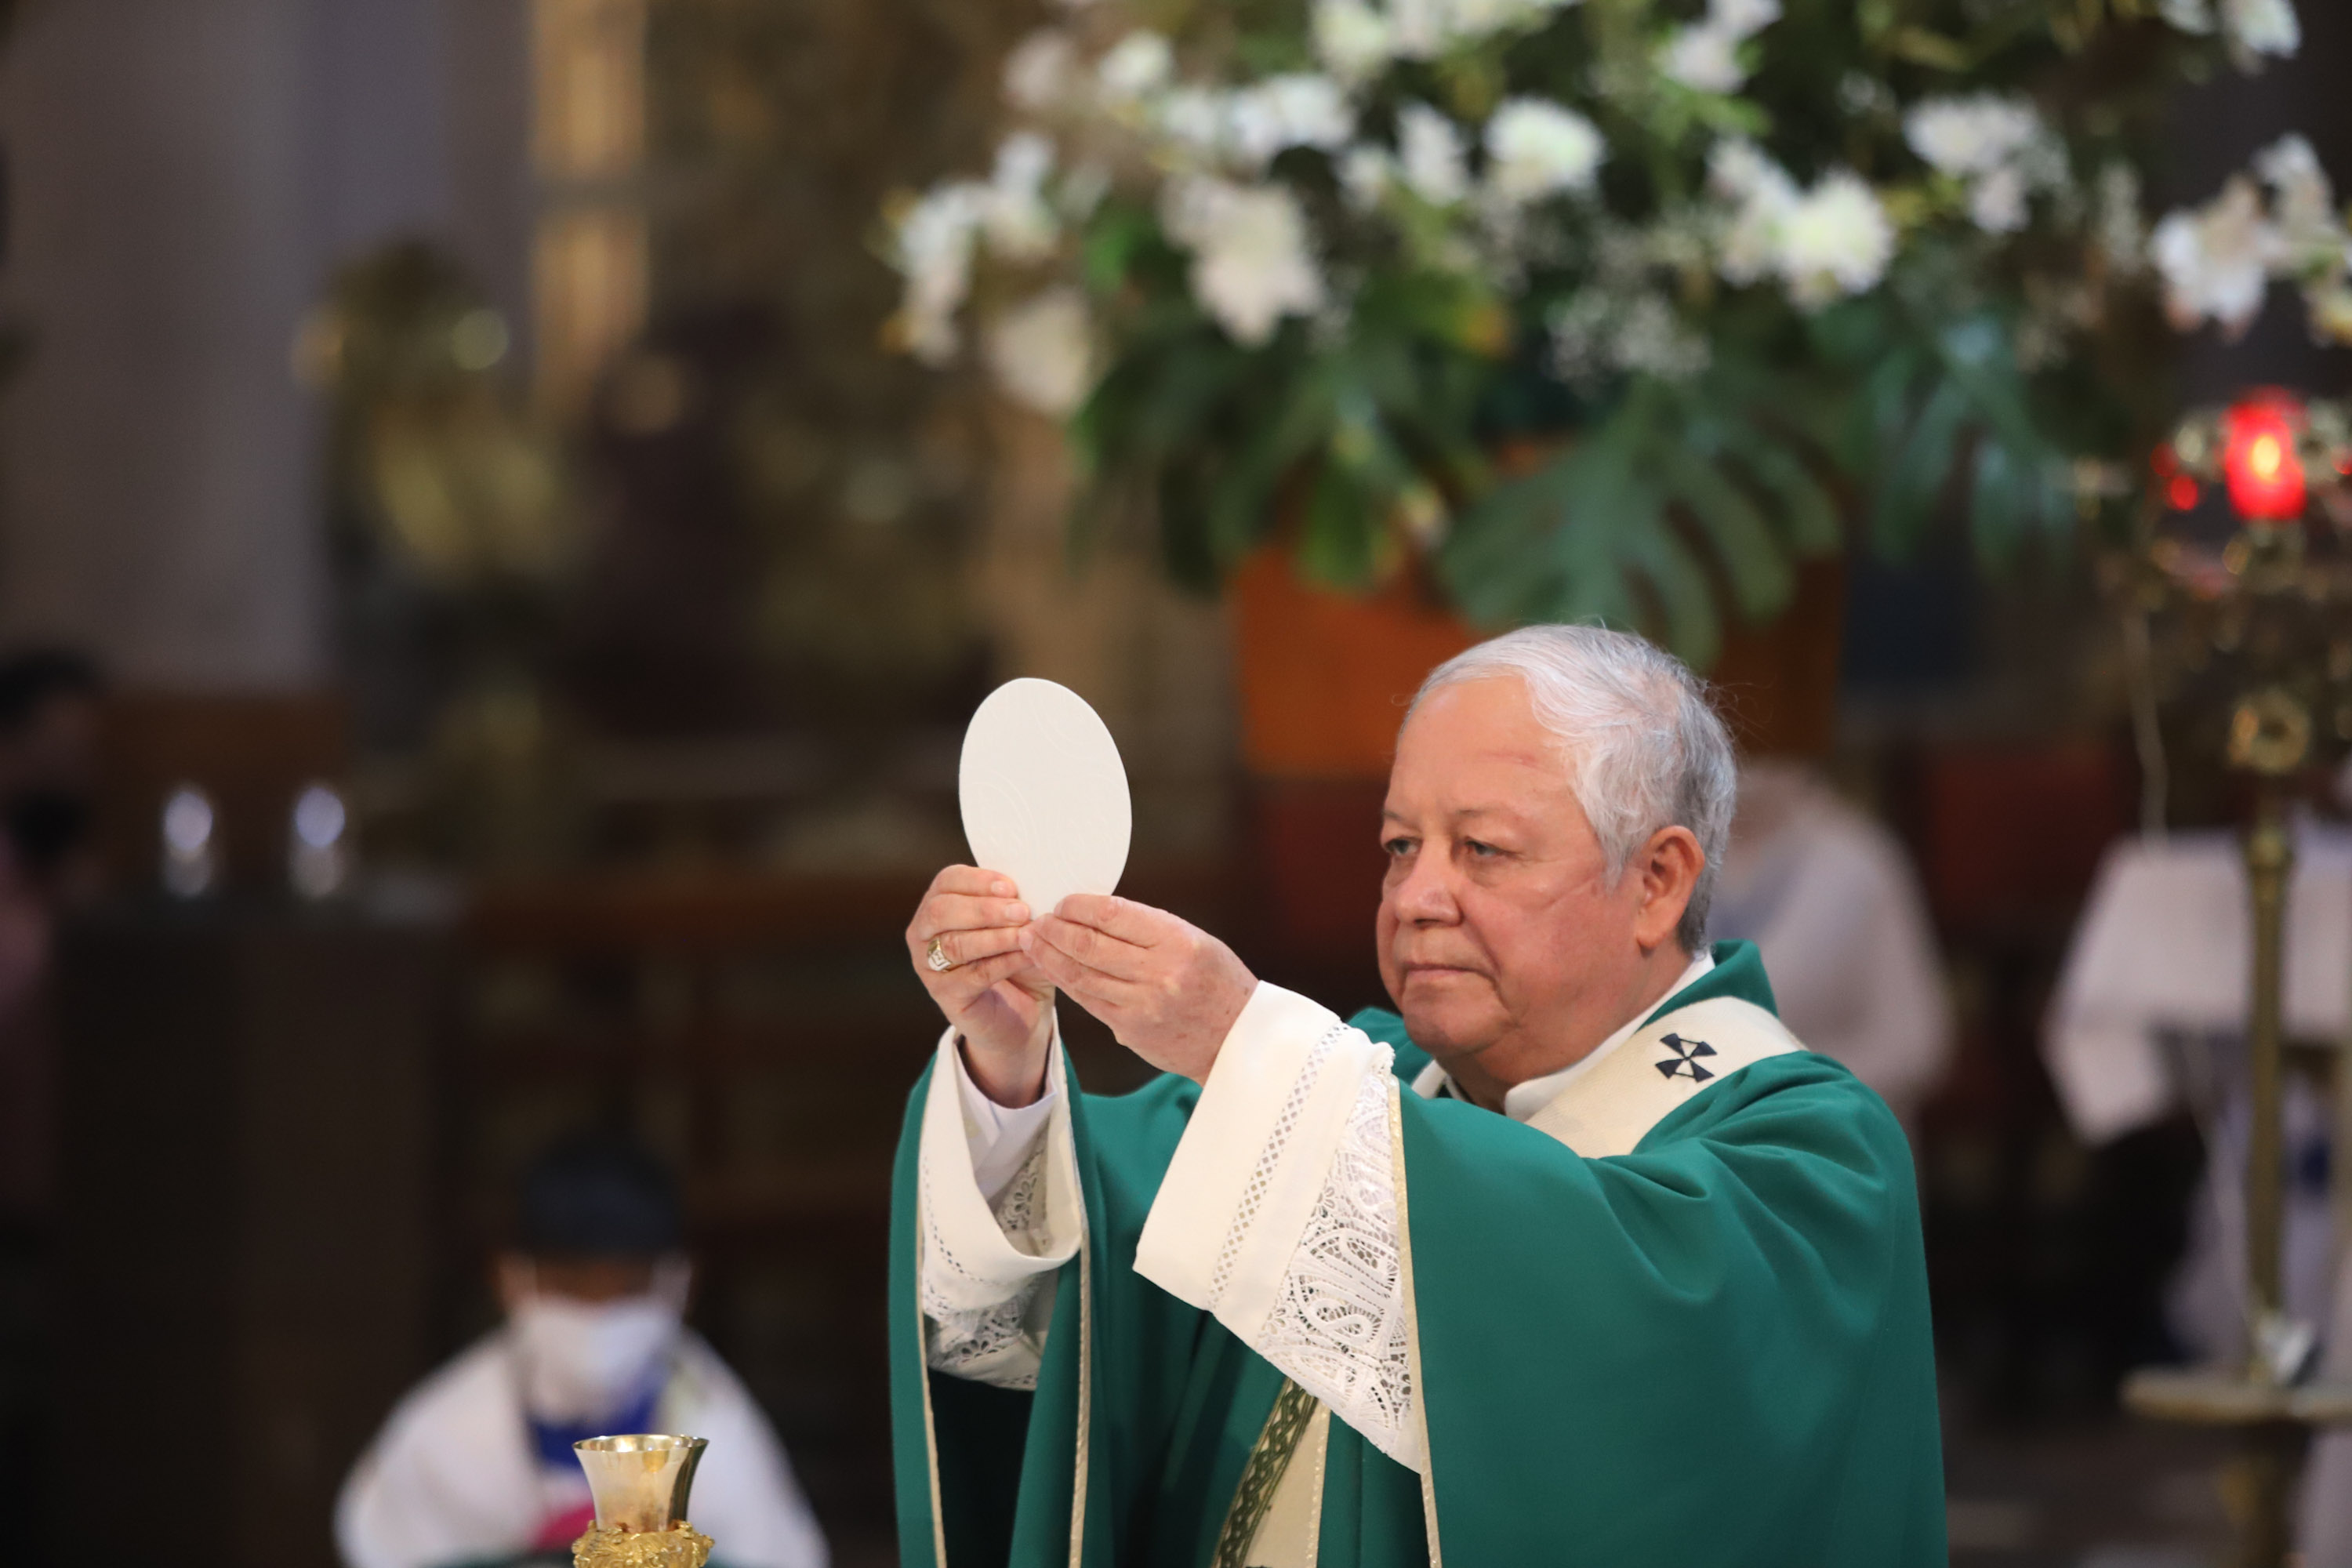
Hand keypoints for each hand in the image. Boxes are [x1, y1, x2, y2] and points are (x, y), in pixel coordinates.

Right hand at [906, 865, 1052, 1105]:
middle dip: (984, 909)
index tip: (1011, 886)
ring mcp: (929, 967)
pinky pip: (973, 975)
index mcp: (938, 904)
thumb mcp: (1016, 925)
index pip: (947, 881)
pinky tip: (1027, 956)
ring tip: (1025, 935)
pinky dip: (1003, 963)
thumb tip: (1034, 888)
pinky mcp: (946, 995)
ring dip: (994, 937)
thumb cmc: (1015, 958)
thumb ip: (1016, 904)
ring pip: (954, 945)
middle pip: (941, 911)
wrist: (1018, 1012)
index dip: (977, 880)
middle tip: (1021, 911)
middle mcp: (924, 933)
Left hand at [1022, 895, 1255, 1082]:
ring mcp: (1142, 1004)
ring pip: (1080, 975)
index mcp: (1177, 941)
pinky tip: (1052, 968)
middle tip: (1036, 921)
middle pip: (1088, 945)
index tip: (1062, 902)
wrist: (1237, 1038)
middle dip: (1054, 930)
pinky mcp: (1130, 1029)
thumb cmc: (1216, 980)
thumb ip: (1147, 928)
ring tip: (1033, 941)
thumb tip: (1093, 912)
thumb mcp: (1194, 939)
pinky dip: (1065, 982)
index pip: (1112, 915)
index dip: (1078, 906)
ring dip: (1049, 956)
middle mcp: (1159, 973)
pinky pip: (1088, 1000)